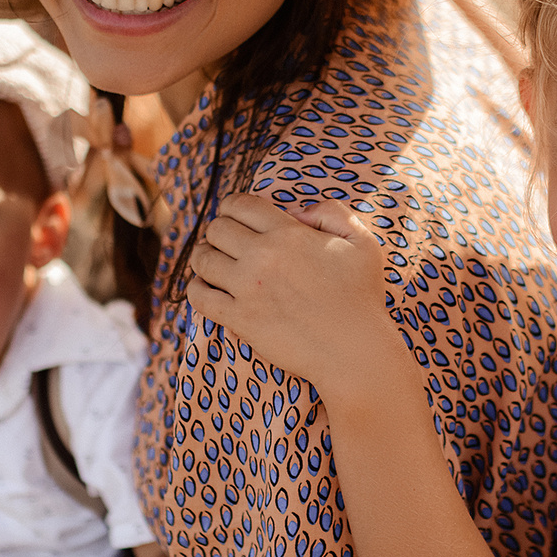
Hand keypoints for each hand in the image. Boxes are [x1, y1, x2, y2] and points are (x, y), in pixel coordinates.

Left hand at [187, 193, 406, 393]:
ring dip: (203, 257)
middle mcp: (262, 256)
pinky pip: (198, 296)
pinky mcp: (239, 319)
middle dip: (218, 230)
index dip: (232, 206)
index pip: (239, 204)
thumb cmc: (361, 297)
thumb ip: (331, 213)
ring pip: (202, 259)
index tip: (235, 217)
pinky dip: (196, 288)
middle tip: (225, 242)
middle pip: (216, 228)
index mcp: (288, 233)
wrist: (353, 351)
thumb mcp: (361, 242)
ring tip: (212, 262)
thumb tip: (296, 211)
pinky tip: (206, 288)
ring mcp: (247, 289)